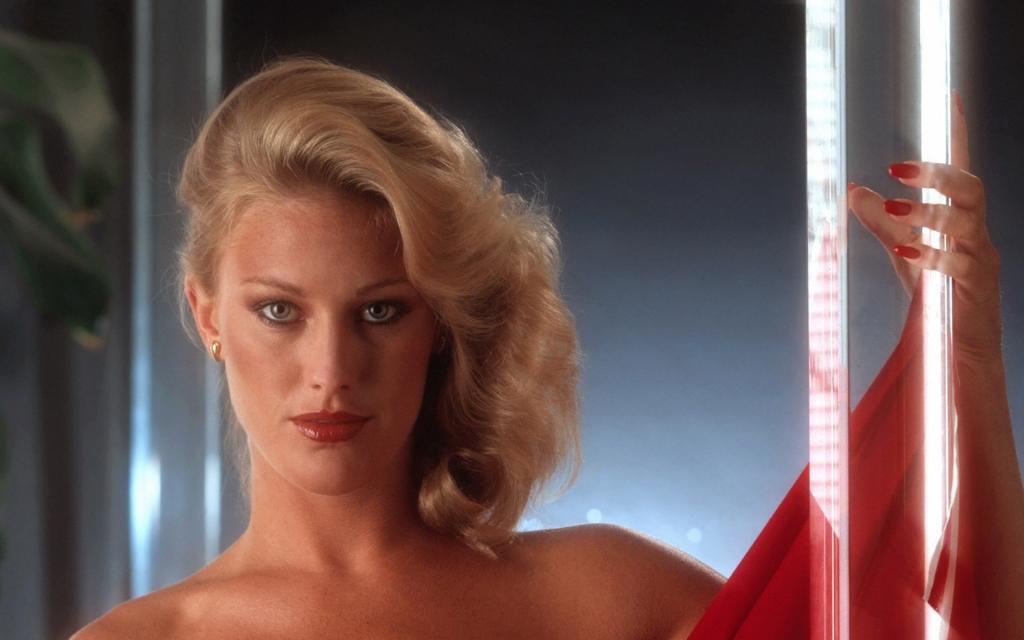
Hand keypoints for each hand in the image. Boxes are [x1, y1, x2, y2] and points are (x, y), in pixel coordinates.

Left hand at [848, 90, 1002, 366]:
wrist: (957, 349)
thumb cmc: (936, 292)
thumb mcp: (902, 250)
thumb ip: (882, 221)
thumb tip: (852, 189)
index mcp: (959, 217)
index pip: (961, 166)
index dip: (956, 132)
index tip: (946, 96)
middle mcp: (976, 232)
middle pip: (971, 187)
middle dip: (938, 174)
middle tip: (897, 167)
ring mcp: (981, 259)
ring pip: (968, 222)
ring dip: (929, 212)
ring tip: (894, 207)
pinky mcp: (977, 289)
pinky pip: (961, 265)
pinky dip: (933, 255)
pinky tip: (907, 250)